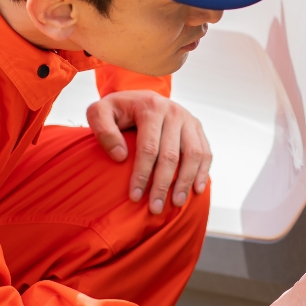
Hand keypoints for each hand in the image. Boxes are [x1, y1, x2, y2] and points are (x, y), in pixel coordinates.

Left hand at [88, 90, 211, 212]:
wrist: (137, 96)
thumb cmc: (117, 110)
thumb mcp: (99, 112)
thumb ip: (103, 130)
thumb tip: (120, 156)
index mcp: (150, 107)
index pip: (148, 148)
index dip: (142, 175)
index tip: (134, 197)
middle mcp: (173, 111)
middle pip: (171, 155)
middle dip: (163, 185)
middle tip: (154, 208)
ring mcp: (188, 119)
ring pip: (193, 155)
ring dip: (185, 182)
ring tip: (176, 203)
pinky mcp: (197, 127)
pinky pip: (206, 152)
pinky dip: (202, 172)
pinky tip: (196, 189)